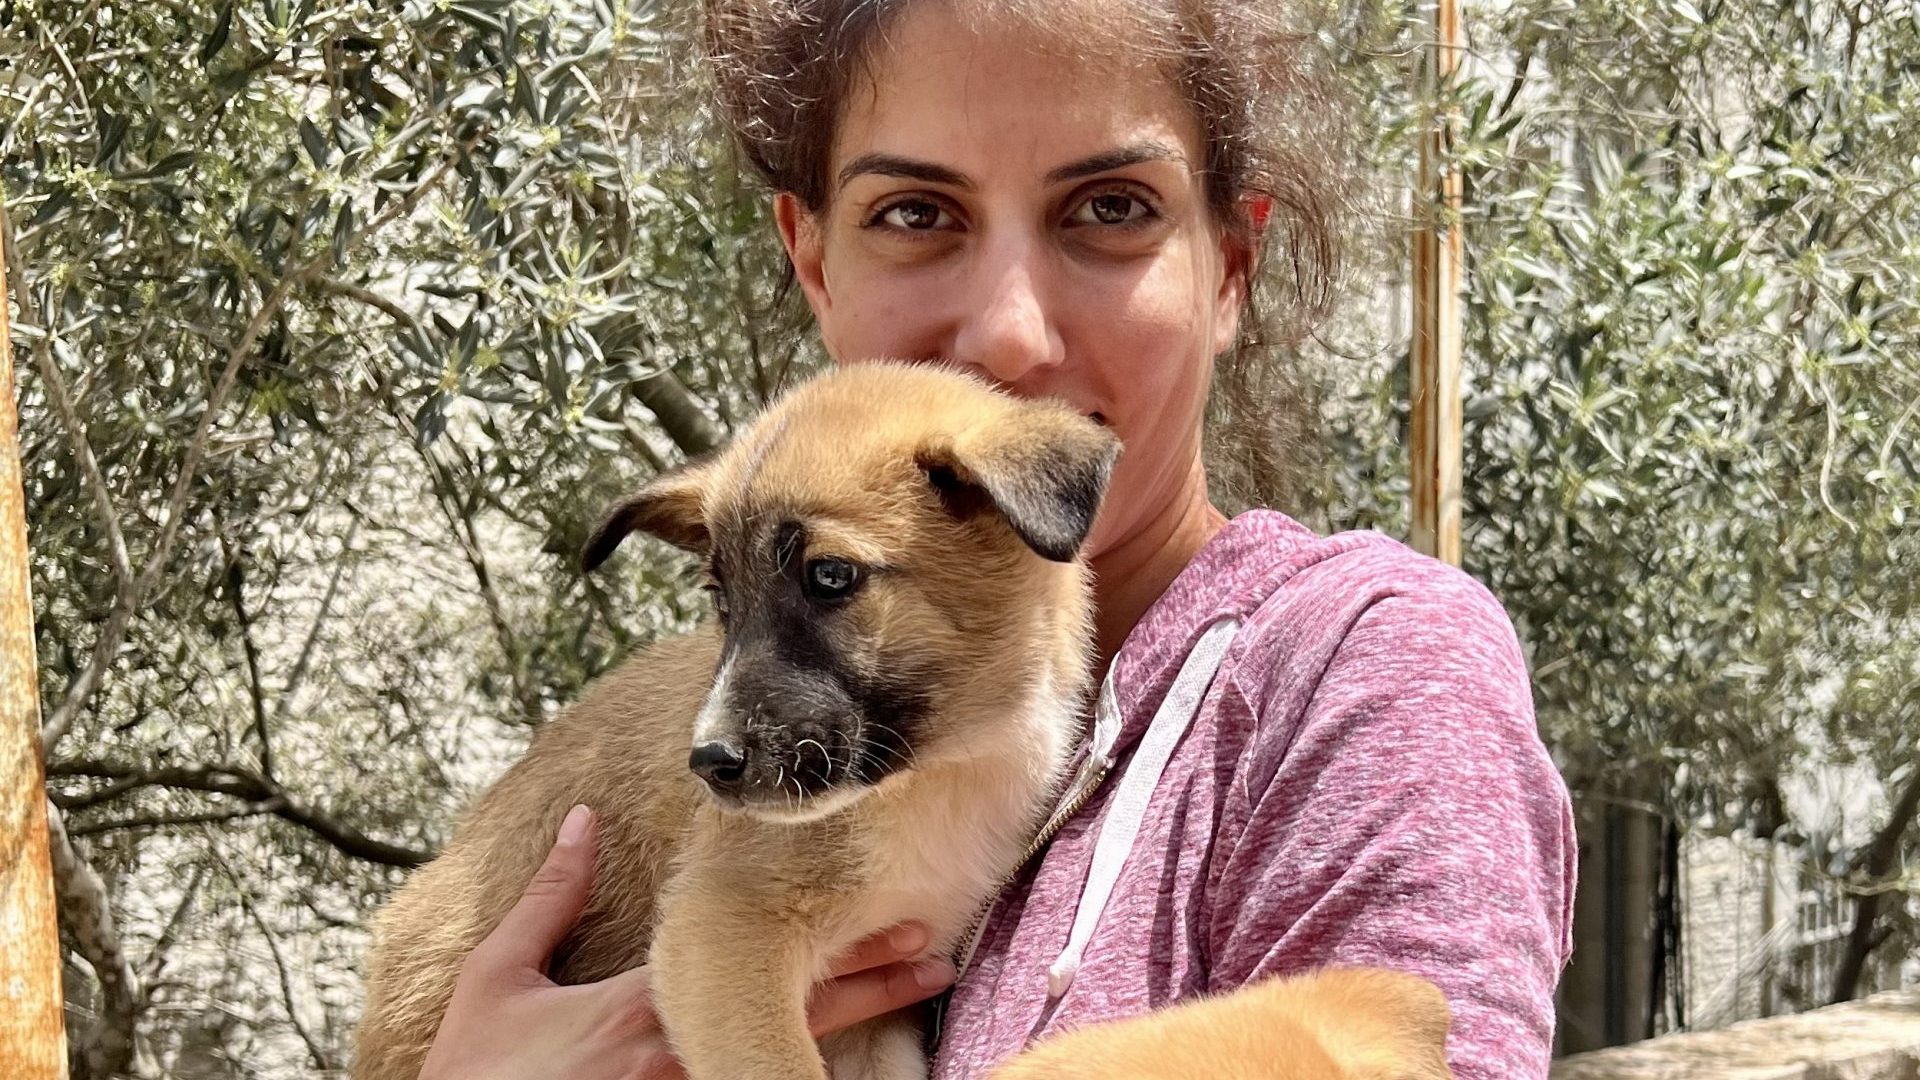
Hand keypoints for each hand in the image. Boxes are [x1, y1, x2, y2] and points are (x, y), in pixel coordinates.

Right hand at [420, 804, 955, 1079]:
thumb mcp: (501, 977)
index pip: (765, 973)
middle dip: (873, 990)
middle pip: (799, 1023)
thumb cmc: (473, 1073)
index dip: (843, 953)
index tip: (905, 925)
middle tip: (938, 960)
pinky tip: (829, 1072)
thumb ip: (551, 897)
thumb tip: (582, 820)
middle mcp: (674, 1058)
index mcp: (644, 1007)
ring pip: (782, 1070)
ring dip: (844, 1040)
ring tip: (913, 1001)